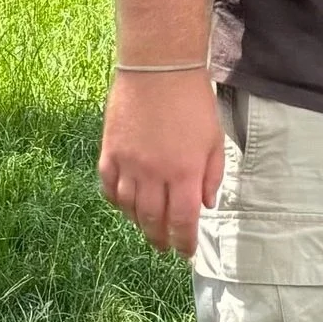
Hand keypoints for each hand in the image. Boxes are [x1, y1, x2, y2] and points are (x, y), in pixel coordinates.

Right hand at [99, 70, 224, 256]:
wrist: (158, 67)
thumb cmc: (193, 101)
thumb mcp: (214, 139)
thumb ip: (211, 175)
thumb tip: (206, 205)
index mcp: (184, 173)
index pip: (183, 222)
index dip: (184, 242)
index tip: (185, 253)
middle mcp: (154, 174)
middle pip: (154, 221)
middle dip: (161, 239)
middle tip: (164, 247)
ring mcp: (128, 164)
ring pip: (129, 208)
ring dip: (139, 224)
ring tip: (146, 229)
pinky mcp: (109, 151)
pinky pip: (108, 187)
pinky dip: (116, 201)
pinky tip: (124, 204)